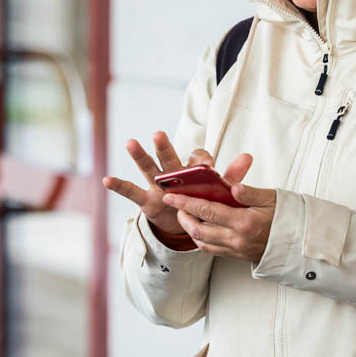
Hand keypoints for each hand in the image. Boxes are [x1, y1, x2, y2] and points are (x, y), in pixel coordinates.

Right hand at [102, 133, 251, 247]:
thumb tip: (248, 156)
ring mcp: (157, 186)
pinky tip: (107, 180)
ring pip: (148, 168)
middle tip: (159, 134)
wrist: (185, 221)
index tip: (209, 169)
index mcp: (192, 170)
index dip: (202, 163)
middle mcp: (173, 173)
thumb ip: (231, 176)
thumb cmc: (201, 199)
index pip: (197, 160)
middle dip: (165, 147)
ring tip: (130, 142)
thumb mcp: (217, 191)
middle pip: (170, 158)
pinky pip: (131, 191)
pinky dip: (119, 185)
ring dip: (140, 156)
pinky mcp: (146, 200)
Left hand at [162, 153, 276, 262]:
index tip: (172, 195)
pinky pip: (212, 250)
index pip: (208, 211)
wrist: (299, 242)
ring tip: (184, 214)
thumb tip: (231, 185)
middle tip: (175, 203)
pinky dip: (200, 239)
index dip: (187, 202)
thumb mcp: (270, 198)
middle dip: (183, 216)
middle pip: (199, 230)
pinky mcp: (237, 256)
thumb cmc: (286, 216)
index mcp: (244, 222)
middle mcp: (237, 239)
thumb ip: (248, 192)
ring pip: (202, 243)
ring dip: (189, 229)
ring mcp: (236, 250)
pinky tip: (198, 228)